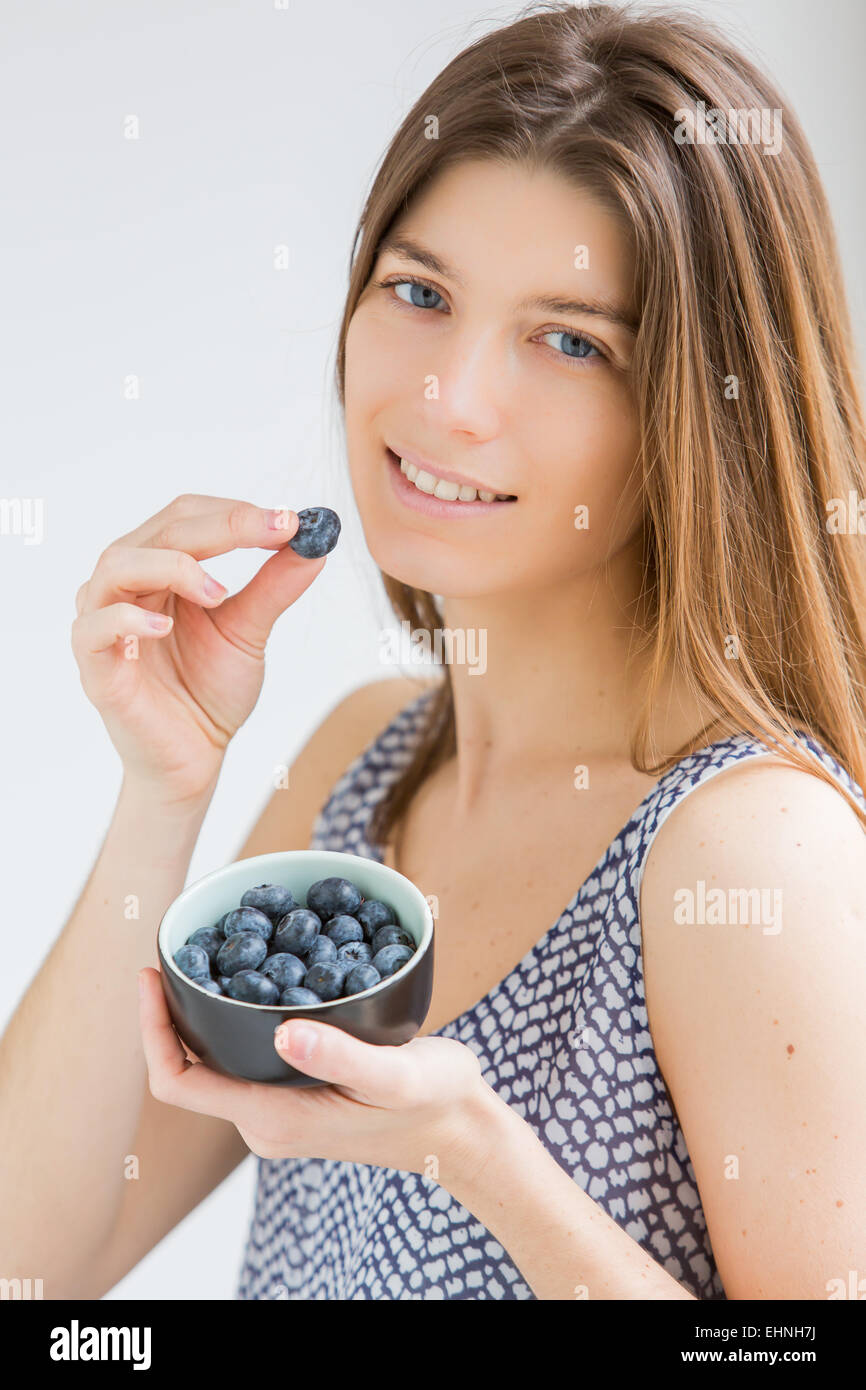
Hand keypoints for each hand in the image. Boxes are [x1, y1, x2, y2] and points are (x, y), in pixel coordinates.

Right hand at [71, 495, 325, 803]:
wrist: (195, 757)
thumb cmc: (210, 690)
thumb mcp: (250, 631)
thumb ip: (274, 587)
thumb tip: (315, 543)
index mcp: (160, 569)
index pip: (187, 518)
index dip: (236, 512)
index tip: (290, 522)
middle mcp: (126, 586)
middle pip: (160, 533)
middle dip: (222, 528)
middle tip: (273, 533)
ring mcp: (104, 622)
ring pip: (118, 565)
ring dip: (173, 566)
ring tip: (219, 593)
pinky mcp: (95, 666)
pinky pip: (94, 627)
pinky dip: (128, 619)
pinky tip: (165, 627)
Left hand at [138, 968, 489, 1182]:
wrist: (462, 1132)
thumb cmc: (434, 1103)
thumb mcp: (395, 1075)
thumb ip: (340, 1056)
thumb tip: (284, 1033)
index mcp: (274, 1118)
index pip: (178, 1082)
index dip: (152, 1030)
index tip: (151, 975)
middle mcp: (265, 1121)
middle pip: (190, 1067)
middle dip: (174, 1010)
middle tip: (180, 948)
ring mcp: (278, 1111)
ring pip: (218, 1060)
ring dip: (206, 1010)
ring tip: (212, 952)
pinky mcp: (295, 1097)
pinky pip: (246, 1057)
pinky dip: (239, 1015)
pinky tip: (258, 974)